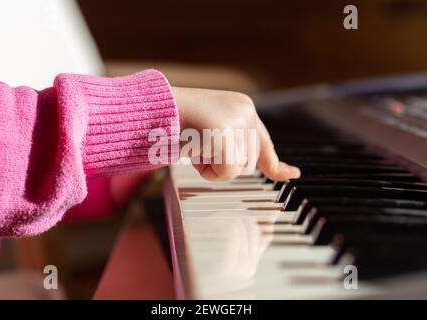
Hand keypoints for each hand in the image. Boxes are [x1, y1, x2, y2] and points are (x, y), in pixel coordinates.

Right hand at [172, 87, 300, 180]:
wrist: (154, 108)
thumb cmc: (176, 121)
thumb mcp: (209, 130)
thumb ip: (231, 143)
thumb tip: (244, 166)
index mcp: (243, 108)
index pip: (264, 142)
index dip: (276, 164)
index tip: (292, 175)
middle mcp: (245, 112)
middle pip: (249, 163)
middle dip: (225, 163)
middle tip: (200, 147)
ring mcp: (236, 121)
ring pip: (239, 169)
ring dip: (214, 166)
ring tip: (195, 145)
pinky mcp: (225, 134)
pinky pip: (227, 172)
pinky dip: (209, 171)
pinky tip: (195, 153)